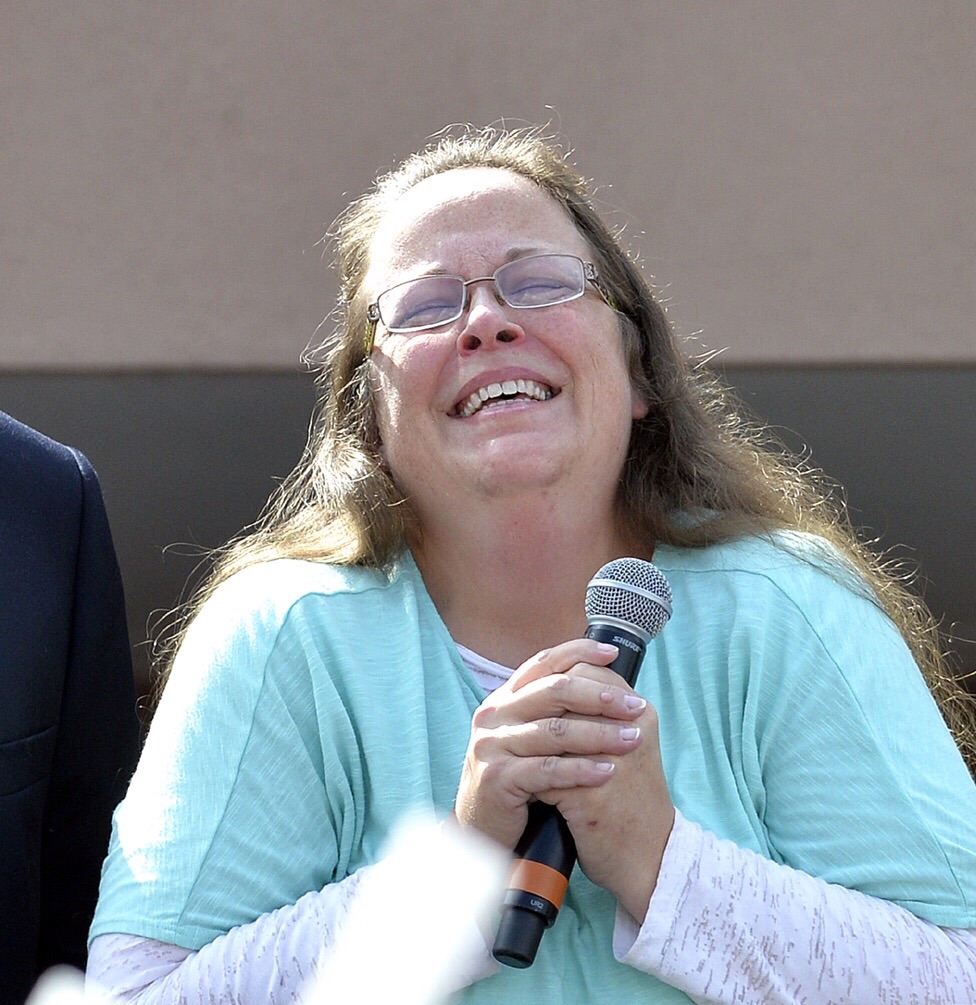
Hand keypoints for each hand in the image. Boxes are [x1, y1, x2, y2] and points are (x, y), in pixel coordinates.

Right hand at [453, 639, 648, 851]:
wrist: (482, 830)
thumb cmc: (517, 781)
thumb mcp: (530, 738)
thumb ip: (552, 710)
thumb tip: (602, 679)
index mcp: (504, 698)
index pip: (543, 663)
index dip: (578, 653)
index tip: (612, 654)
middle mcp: (493, 714)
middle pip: (554, 691)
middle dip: (600, 696)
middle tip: (634, 706)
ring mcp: (492, 745)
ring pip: (555, 731)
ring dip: (600, 734)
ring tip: (633, 740)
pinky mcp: (497, 777)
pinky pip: (547, 769)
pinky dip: (581, 770)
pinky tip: (608, 772)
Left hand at [539, 660, 674, 921]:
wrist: (650, 857)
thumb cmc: (631, 799)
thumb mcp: (625, 747)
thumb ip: (599, 714)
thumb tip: (555, 684)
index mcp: (640, 712)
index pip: (588, 670)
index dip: (556, 677)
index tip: (535, 692)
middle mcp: (630, 730)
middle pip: (567, 695)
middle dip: (539, 707)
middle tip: (520, 719)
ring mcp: (612, 761)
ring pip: (553, 730)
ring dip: (532, 739)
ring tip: (519, 750)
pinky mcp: (592, 796)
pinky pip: (547, 774)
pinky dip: (532, 776)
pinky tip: (523, 781)